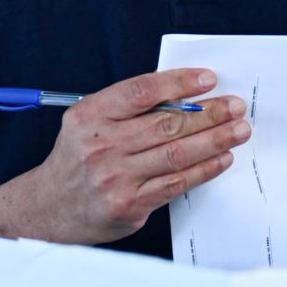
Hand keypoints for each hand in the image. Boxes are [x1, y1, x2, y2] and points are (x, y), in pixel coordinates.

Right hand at [26, 68, 247, 244]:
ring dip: (214, 140)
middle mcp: (101, 145)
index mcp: (90, 115)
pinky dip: (203, 170)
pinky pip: (175, 183)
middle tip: (236, 106)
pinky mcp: (129, 204)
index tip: (208, 79)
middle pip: (166, 123)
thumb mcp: (88, 122)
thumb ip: (127, 109)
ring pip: (175, 153)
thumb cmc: (78, 159)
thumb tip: (185, 97)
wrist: (48, 208)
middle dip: (209, 113)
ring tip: (238, 130)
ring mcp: (115, 177)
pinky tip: (221, 158)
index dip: (178, 82)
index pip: (141, 91)